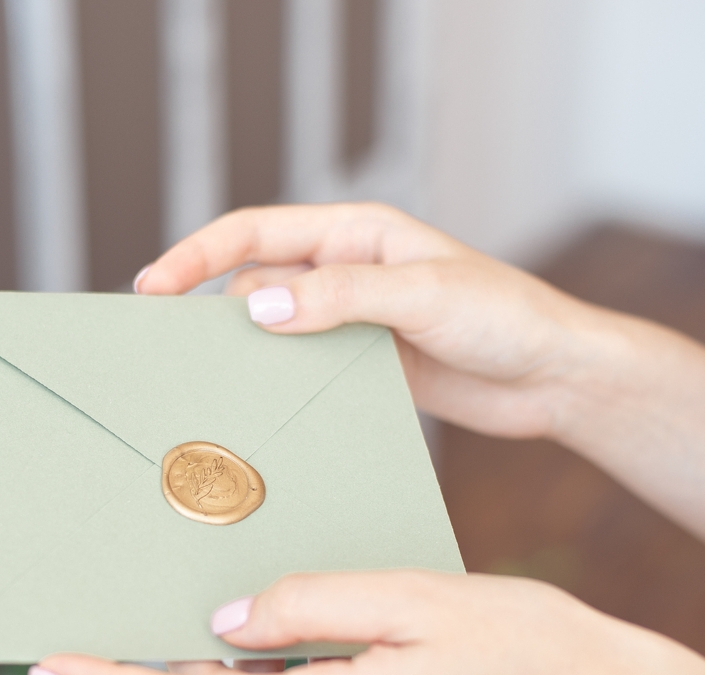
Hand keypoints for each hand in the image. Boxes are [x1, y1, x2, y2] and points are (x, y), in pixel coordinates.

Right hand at [134, 203, 615, 440]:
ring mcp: (352, 322)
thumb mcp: (423, 296)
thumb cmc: (505, 317)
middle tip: (166, 354)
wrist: (553, 376)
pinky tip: (261, 411)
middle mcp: (345, 273)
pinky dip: (278, 386)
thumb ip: (341, 299)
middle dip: (208, 313)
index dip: (196, 256)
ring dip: (244, 356)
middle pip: (253, 285)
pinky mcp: (364, 366)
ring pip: (273, 333)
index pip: (255, 234)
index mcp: (355, 234)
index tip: (152, 288)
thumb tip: (257, 307)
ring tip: (206, 389)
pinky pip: (304, 371)